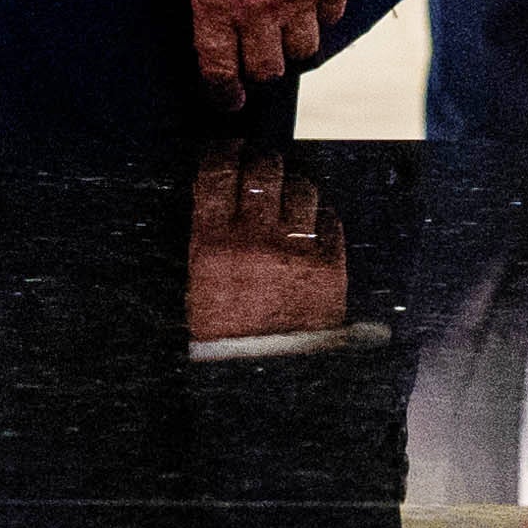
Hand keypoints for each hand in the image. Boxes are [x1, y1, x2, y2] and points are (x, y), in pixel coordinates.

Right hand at [184, 150, 348, 346]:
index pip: (216, 173)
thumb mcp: (197, 286)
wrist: (265, 380)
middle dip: (264, 162)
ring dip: (295, 186)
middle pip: (264, 171)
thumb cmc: (224, 336)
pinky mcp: (331, 266)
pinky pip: (330, 221)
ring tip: (290, 195)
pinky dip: (322, 217)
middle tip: (263, 166)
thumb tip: (215, 194)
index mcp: (212, 245)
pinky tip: (312, 226)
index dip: (224, 151)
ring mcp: (296, 251)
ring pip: (303, 189)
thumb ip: (206, 238)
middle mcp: (255, 240)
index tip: (229, 147)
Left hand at [188, 0, 351, 102]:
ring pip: (303, 51)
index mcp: (214, 3)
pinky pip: (331, 18)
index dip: (224, 93)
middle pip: (266, 69)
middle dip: (260, 68)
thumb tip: (218, 30)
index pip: (219, 70)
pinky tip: (313, 1)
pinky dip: (323, 15)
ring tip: (288, 29)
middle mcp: (258, 10)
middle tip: (259, 58)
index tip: (229, 100)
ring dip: (294, 45)